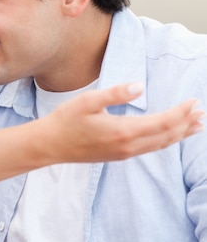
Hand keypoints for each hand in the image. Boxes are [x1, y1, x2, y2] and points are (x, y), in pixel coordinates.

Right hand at [43, 82, 203, 162]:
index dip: (181, 113)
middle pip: (166, 136)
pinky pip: (149, 149)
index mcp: (123, 131)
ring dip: (179, 135)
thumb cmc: (65, 120)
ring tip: (195, 126)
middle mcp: (127, 146)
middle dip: (186, 124)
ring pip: (160, 145)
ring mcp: (123, 153)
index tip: (193, 101)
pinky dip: (164, 141)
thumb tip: (139, 86)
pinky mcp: (118, 155)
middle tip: (202, 113)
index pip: (162, 123)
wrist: (50, 145)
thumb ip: (115, 93)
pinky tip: (168, 136)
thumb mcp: (87, 101)